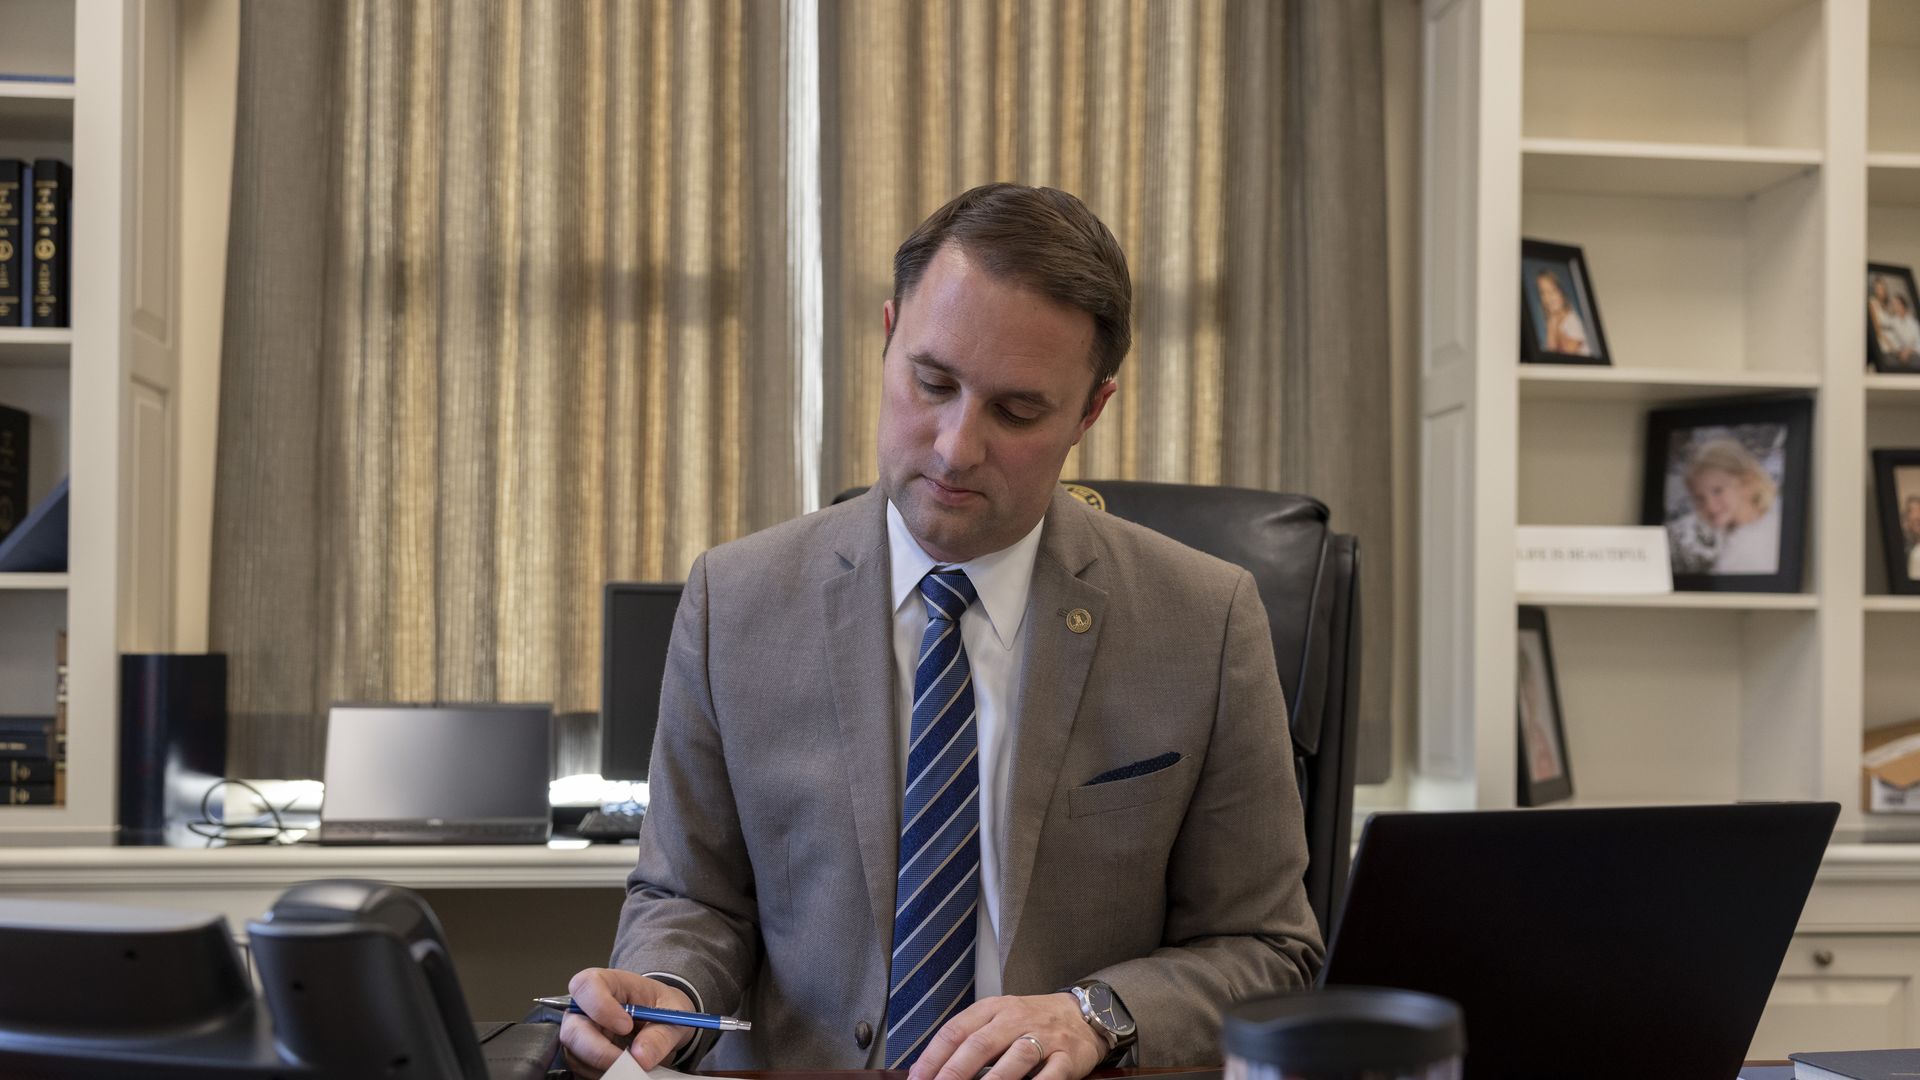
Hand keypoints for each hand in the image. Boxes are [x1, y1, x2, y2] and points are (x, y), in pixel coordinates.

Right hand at [558, 967, 698, 1077]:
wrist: (663, 1021)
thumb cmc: (663, 1006)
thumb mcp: (673, 1013)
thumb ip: (661, 1034)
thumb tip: (641, 1057)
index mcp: (609, 983)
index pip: (587, 986)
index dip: (600, 1007)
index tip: (626, 1026)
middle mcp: (587, 1006)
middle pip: (573, 1027)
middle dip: (597, 1050)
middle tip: (627, 1061)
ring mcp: (581, 1031)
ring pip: (574, 1053)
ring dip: (601, 1065)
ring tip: (631, 1065)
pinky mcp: (582, 1053)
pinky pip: (580, 1069)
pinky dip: (600, 1073)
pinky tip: (622, 1070)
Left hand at [909, 993, 1106, 1079]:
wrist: (1084, 1013)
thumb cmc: (1033, 1020)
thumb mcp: (999, 1018)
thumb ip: (968, 1039)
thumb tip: (927, 1067)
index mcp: (994, 1009)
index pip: (956, 1030)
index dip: (933, 1056)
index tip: (917, 1079)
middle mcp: (1016, 1020)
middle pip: (980, 1044)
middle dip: (955, 1072)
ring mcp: (1043, 1037)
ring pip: (1015, 1059)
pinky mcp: (1067, 1057)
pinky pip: (1050, 1076)